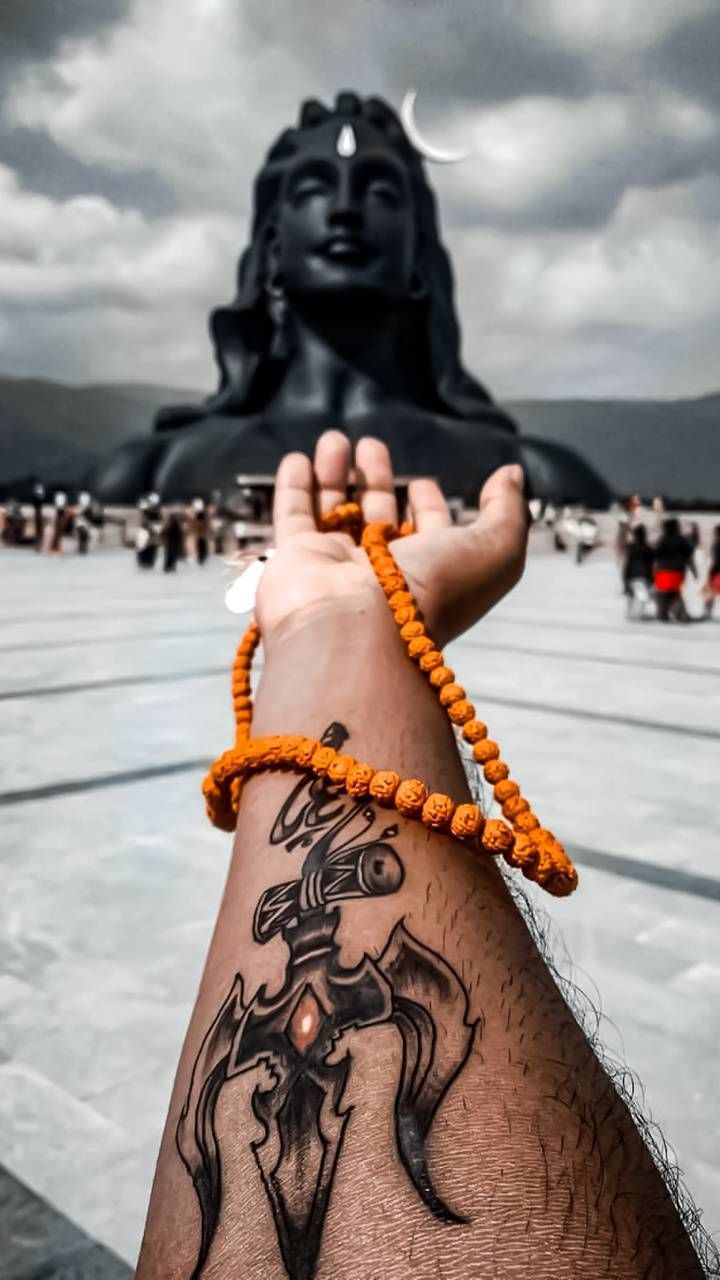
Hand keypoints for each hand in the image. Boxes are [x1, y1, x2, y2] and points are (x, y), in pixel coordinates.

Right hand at [255, 431, 527, 647]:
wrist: (359, 630)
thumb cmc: (431, 592)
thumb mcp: (494, 550)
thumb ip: (507, 511)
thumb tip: (511, 475)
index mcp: (427, 572)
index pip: (427, 533)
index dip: (429, 506)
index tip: (423, 482)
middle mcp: (379, 571)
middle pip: (377, 516)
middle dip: (377, 479)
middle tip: (372, 445)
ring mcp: (334, 565)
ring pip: (334, 511)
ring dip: (334, 474)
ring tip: (334, 439)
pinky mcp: (295, 559)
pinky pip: (292, 517)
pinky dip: (295, 487)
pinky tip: (298, 459)